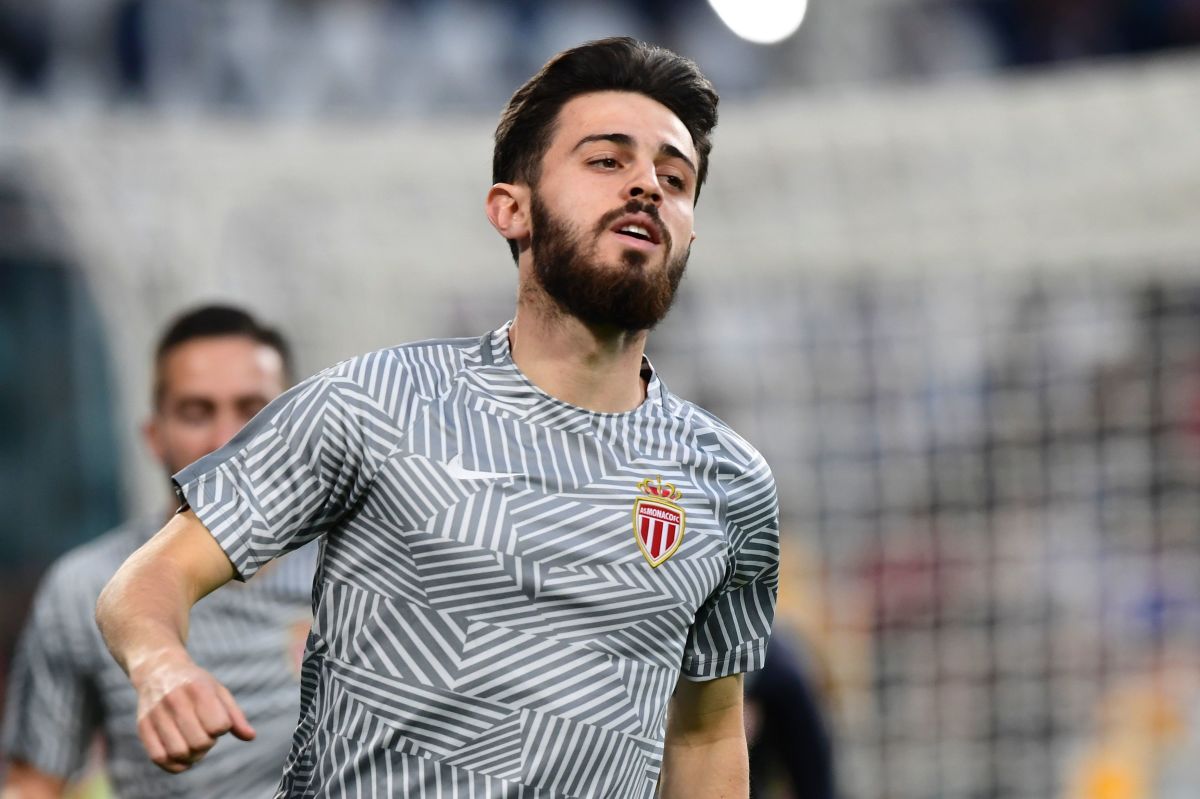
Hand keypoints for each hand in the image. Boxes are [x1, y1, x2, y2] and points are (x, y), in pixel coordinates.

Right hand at [131, 651, 255, 772]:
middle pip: (199, 742)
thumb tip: (250, 737)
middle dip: (208, 745)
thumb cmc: (196, 684)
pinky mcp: (142, 726)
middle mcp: (175, 700)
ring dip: (192, 756)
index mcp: (198, 689)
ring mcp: (156, 714)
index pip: (218, 725)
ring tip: (193, 746)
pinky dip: (174, 765)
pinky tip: (182, 757)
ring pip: (179, 752)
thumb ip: (235, 715)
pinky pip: (159, 758)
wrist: (159, 669)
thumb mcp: (219, 691)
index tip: (218, 721)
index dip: (222, 728)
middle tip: (205, 735)